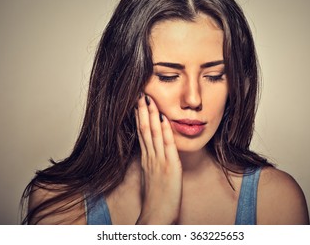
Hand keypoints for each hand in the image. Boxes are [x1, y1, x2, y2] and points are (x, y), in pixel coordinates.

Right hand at [135, 94, 181, 223]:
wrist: (156, 216)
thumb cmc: (156, 199)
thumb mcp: (151, 177)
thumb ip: (151, 163)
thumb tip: (151, 152)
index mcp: (146, 158)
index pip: (142, 133)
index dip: (140, 116)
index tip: (139, 102)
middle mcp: (150, 157)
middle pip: (145, 129)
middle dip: (143, 110)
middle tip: (141, 93)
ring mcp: (159, 161)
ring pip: (153, 134)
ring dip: (152, 115)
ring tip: (150, 99)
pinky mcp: (170, 167)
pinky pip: (167, 146)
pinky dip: (165, 131)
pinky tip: (164, 119)